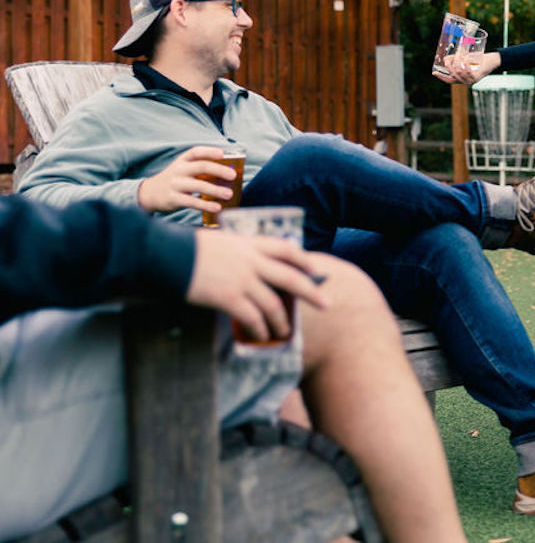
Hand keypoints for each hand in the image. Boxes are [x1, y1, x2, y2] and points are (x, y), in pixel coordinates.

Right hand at [137, 146, 238, 214]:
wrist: (149, 193)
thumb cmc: (174, 180)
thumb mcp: (183, 170)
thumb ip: (200, 169)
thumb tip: (228, 173)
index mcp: (182, 161)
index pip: (196, 152)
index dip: (210, 151)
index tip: (223, 154)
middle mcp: (179, 170)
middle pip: (201, 166)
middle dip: (219, 170)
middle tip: (233, 175)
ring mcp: (175, 184)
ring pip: (198, 185)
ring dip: (216, 190)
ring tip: (229, 194)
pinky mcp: (173, 198)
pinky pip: (192, 202)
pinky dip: (206, 205)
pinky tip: (217, 207)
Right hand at [187, 228, 331, 341]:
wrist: (164, 254)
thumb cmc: (185, 247)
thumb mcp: (219, 241)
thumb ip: (237, 251)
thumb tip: (248, 264)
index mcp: (248, 243)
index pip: (285, 248)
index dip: (303, 259)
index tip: (314, 269)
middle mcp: (251, 260)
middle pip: (291, 278)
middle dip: (311, 292)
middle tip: (327, 304)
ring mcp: (242, 279)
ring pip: (273, 304)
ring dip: (281, 321)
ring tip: (285, 332)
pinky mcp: (229, 297)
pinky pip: (253, 317)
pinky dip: (261, 328)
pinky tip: (264, 335)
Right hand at [432, 51, 499, 84]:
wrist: (492, 61)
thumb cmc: (479, 60)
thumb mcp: (465, 59)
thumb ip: (456, 59)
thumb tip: (445, 58)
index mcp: (462, 79)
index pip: (449, 81)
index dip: (441, 77)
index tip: (434, 73)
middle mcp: (466, 82)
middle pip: (453, 75)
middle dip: (449, 66)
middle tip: (448, 59)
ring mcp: (471, 81)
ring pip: (459, 72)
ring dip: (457, 63)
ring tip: (459, 55)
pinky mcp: (476, 78)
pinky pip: (467, 71)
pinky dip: (465, 64)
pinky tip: (465, 59)